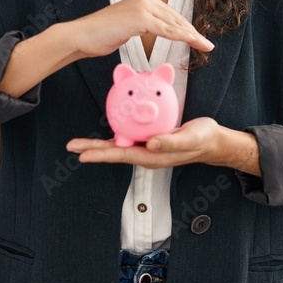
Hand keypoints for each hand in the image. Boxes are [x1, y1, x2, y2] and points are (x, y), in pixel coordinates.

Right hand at [63, 0, 213, 58]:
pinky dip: (182, 37)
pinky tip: (193, 42)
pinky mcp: (141, 18)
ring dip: (192, 36)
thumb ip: (144, 25)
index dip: (186, 28)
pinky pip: (167, 30)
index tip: (198, 39)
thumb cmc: (101, 34)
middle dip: (193, 33)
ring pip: (174, 24)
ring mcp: (143, 6)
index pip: (171, 15)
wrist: (82, 36)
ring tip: (205, 46)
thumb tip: (158, 30)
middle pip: (176, 18)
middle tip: (207, 45)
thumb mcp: (128, 26)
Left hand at [66, 117, 238, 169]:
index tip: (83, 155)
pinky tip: (108, 126)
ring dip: (99, 144)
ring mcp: (147, 148)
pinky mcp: (150, 140)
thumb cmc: (202, 140)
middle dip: (92, 150)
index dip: (102, 155)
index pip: (122, 156)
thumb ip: (171, 142)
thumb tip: (151, 144)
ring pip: (119, 146)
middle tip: (71, 146)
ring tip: (80, 142)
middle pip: (114, 152)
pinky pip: (129, 137)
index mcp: (153, 156)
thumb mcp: (189, 138)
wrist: (211, 141)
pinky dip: (116, 133)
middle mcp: (146, 154)